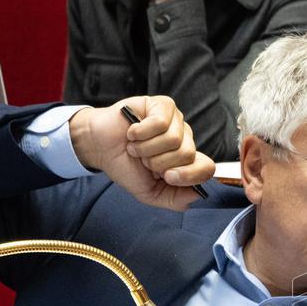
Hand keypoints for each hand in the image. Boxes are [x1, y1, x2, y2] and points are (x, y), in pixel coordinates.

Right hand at [69, 96, 214, 210]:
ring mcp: (176, 121)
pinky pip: (161, 123)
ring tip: (136, 146)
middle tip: (144, 159)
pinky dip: (141, 132)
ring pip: (173, 139)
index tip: (167, 177)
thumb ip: (175, 200)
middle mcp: (185, 139)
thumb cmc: (126, 166)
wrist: (99, 147)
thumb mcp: (150, 193)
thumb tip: (198, 195)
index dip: (189, 175)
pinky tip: (132, 132)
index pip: (207, 168)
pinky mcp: (163, 105)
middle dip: (159, 162)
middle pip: (187, 154)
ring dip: (147, 148)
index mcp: (187, 161)